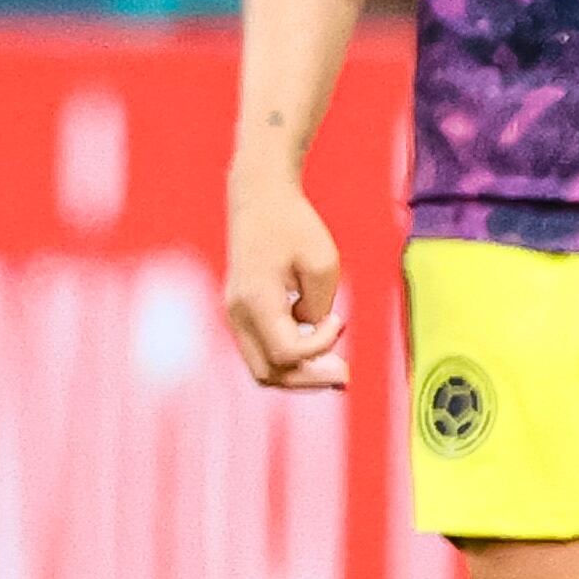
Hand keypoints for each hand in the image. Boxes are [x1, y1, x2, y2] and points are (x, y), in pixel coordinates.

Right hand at [221, 167, 349, 390]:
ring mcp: (234, 314)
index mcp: (256, 302)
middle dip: (307, 381)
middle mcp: (238, 314)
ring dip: (297, 374)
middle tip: (343, 374)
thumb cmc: (295, 226)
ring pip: (261, 368)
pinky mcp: (240, 311)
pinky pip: (260, 350)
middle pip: (268, 375)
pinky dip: (287, 358)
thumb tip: (311, 335)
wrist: (260, 198)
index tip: (340, 317)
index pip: (287, 354)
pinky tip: (314, 349)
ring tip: (331, 369)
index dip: (321, 347)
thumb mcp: (322, 265)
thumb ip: (318, 310)